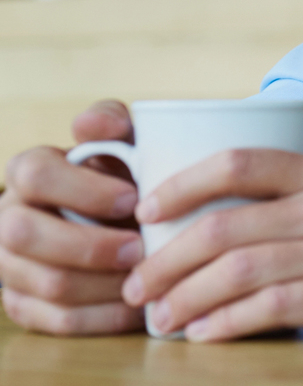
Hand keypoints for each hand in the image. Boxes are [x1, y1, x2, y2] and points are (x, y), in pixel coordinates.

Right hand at [0, 101, 146, 335]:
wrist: (126, 219)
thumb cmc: (126, 174)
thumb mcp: (125, 140)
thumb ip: (112, 123)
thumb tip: (92, 125)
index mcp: (29, 171)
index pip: (34, 174)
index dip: (82, 189)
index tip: (133, 199)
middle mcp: (8, 218)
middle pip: (24, 235)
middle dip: (88, 245)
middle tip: (140, 249)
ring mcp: (10, 265)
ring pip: (45, 283)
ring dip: (102, 285)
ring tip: (147, 279)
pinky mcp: (25, 304)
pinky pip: (56, 320)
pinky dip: (101, 317)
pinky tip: (136, 309)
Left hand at [120, 151, 302, 340]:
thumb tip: (236, 230)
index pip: (242, 162)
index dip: (182, 183)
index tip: (146, 211)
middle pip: (223, 225)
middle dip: (163, 259)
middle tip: (136, 286)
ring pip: (238, 269)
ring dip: (185, 298)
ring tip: (160, 319)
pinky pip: (274, 308)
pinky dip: (227, 324)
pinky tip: (206, 336)